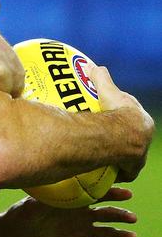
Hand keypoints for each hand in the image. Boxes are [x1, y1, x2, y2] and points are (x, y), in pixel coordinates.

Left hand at [0, 187, 136, 236]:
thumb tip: (45, 173)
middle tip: (126, 194)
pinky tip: (129, 236)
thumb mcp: (34, 199)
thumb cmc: (24, 212)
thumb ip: (45, 190)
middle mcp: (80, 203)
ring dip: (120, 216)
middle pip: (102, 197)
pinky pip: (104, 234)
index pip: (88, 183)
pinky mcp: (85, 235)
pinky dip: (118, 235)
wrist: (20, 234)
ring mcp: (84, 219)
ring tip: (131, 218)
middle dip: (115, 194)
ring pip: (107, 216)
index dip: (100, 179)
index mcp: (69, 191)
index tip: (112, 176)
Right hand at [88, 64, 154, 181]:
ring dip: (119, 155)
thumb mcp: (107, 91)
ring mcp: (139, 153)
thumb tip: (93, 66)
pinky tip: (106, 168)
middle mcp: (144, 137)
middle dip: (121, 138)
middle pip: (131, 137)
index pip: (132, 117)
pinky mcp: (132, 166)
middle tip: (105, 137)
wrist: (124, 135)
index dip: (122, 117)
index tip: (111, 116)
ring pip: (129, 154)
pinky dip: (117, 169)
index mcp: (141, 119)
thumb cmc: (117, 112)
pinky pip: (124, 169)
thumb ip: (101, 78)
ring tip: (104, 155)